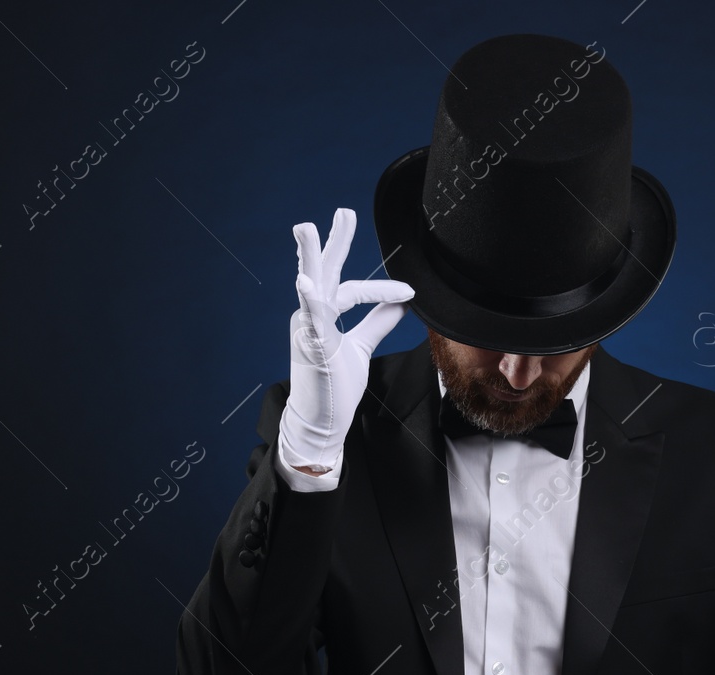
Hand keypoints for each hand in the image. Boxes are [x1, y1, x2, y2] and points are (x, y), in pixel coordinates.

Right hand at [278, 207, 413, 470]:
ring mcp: (308, 329)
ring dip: (308, 256)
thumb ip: (377, 322)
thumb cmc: (335, 386)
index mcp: (324, 315)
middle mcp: (312, 316)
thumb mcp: (361, 346)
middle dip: (334, 241)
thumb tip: (402, 302)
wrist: (322, 422)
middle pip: (325, 271)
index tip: (409, 293)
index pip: (353, 290)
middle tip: (344, 212)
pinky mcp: (309, 347)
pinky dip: (308, 301)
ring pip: (310, 286)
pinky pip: (309, 320)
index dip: (381, 290)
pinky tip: (304, 283)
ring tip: (306, 226)